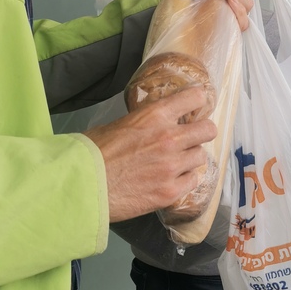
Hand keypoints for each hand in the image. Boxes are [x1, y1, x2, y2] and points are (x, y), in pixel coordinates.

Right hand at [84, 87, 216, 221]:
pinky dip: (184, 180)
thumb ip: (143, 123)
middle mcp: (169, 138)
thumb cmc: (91, 153)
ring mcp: (172, 167)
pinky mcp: (171, 191)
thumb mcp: (118, 125)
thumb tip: (152, 126)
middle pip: (208, 130)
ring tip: (175, 163)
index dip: (197, 102)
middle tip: (190, 138)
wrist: (82, 186)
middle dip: (201, 132)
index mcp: (154, 116)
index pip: (194, 97)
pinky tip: (171, 179)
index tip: (195, 107)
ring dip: (190, 158)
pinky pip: (193, 181)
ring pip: (201, 157)